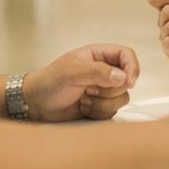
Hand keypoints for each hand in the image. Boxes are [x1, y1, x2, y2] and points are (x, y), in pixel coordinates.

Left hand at [22, 44, 139, 121]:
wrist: (36, 104)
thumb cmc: (48, 82)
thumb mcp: (72, 72)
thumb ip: (98, 71)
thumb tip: (121, 76)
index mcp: (98, 55)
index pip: (126, 55)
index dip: (132, 67)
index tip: (128, 81)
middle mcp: (103, 72)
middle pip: (126, 81)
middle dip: (108, 90)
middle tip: (88, 89)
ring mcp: (102, 90)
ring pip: (121, 99)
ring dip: (102, 103)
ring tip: (83, 99)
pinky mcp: (100, 106)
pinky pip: (112, 112)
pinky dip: (98, 112)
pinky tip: (82, 107)